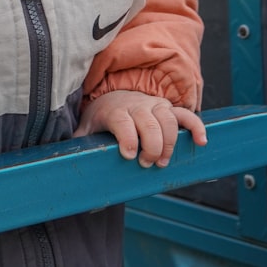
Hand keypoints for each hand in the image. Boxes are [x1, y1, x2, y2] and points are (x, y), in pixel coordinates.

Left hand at [74, 90, 207, 167]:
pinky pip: (186, 115)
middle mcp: (136, 106)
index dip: (128, 139)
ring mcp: (154, 106)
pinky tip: (202, 142)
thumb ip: (78, 146)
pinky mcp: (167, 109)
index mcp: (115, 111)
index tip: (129, 155)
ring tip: (163, 162)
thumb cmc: (100, 118)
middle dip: (151, 146)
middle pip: (149, 124)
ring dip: (169, 142)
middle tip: (147, 164)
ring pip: (168, 120)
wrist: (113, 96)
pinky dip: (196, 126)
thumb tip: (65, 170)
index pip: (123, 123)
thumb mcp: (86, 130)